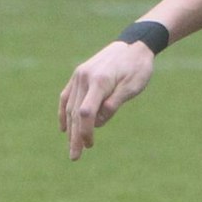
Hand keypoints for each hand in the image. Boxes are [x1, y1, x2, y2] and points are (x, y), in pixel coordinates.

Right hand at [58, 40, 156, 158]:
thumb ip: (114, 104)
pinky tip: (64, 128)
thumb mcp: (132, 87)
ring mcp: (79, 76)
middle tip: (75, 157)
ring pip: (71, 106)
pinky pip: (67, 96)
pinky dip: (64, 112)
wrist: (134, 44)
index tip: (89, 145)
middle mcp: (84, 78)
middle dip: (75, 136)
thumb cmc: (138, 67)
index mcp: (99, 81)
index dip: (85, 131)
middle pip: (75, 112)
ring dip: (70, 128)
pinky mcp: (79, 75)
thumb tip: (97, 123)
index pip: (86, 112)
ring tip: (72, 147)